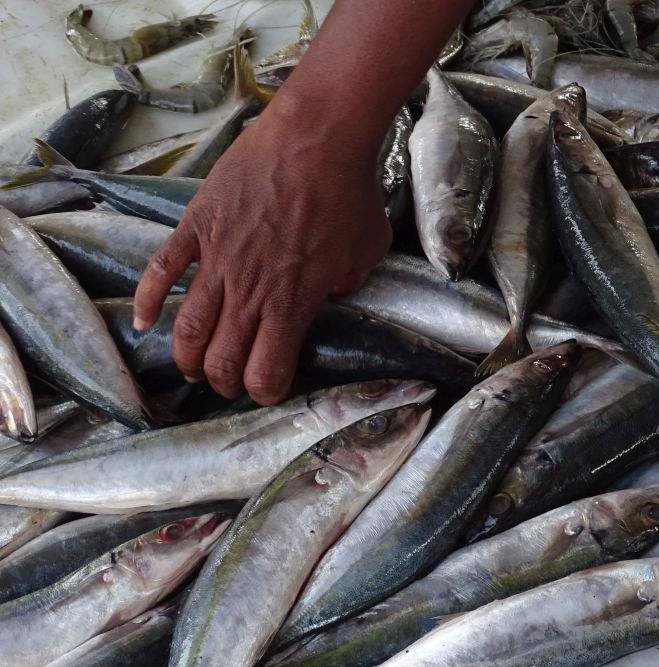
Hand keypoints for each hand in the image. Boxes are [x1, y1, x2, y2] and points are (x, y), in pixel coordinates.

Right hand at [133, 101, 391, 404]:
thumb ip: (347, 283)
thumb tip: (331, 293)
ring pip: (187, 327)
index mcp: (293, 302)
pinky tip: (144, 323)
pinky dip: (148, 302)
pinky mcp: (196, 227)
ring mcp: (218, 259)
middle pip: (221, 360)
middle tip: (228, 381)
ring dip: (186, 355)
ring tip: (191, 365)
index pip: (266, 373)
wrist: (318, 137)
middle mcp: (250, 290)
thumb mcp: (367, 251)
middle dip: (223, 381)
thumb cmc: (351, 193)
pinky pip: (161, 272)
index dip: (266, 390)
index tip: (270, 386)